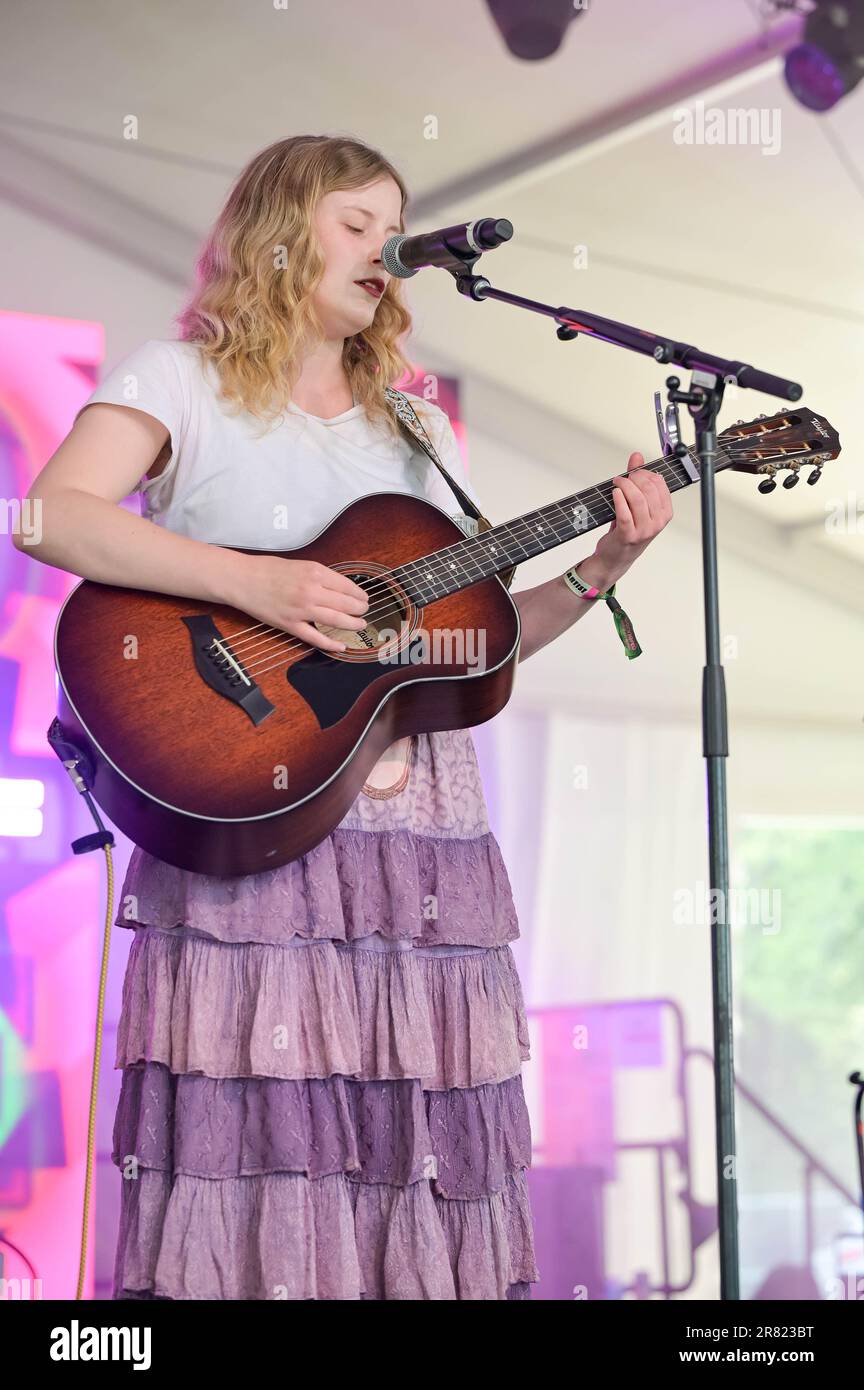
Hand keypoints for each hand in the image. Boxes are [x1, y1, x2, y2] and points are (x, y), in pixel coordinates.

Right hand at [226, 555, 368, 653]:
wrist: (242, 579)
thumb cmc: (267, 569)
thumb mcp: (300, 564)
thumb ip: (320, 576)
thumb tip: (339, 587)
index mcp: (315, 573)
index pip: (347, 587)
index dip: (359, 594)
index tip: (364, 598)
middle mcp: (311, 591)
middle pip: (346, 605)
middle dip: (360, 610)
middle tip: (364, 612)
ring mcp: (301, 610)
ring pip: (336, 621)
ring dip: (352, 624)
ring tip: (360, 625)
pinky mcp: (290, 625)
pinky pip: (315, 638)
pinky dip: (331, 644)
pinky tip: (342, 646)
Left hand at [590, 450, 672, 583]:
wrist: (616, 557)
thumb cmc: (628, 531)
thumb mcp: (636, 505)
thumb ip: (637, 479)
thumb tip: (637, 456)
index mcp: (664, 513)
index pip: (660, 484)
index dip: (645, 473)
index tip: (634, 472)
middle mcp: (657, 522)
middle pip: (649, 490)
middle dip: (634, 478)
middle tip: (623, 478)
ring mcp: (644, 530)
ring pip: (638, 499)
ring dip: (624, 486)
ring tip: (617, 483)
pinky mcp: (628, 535)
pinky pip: (625, 513)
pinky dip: (619, 499)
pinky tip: (615, 493)